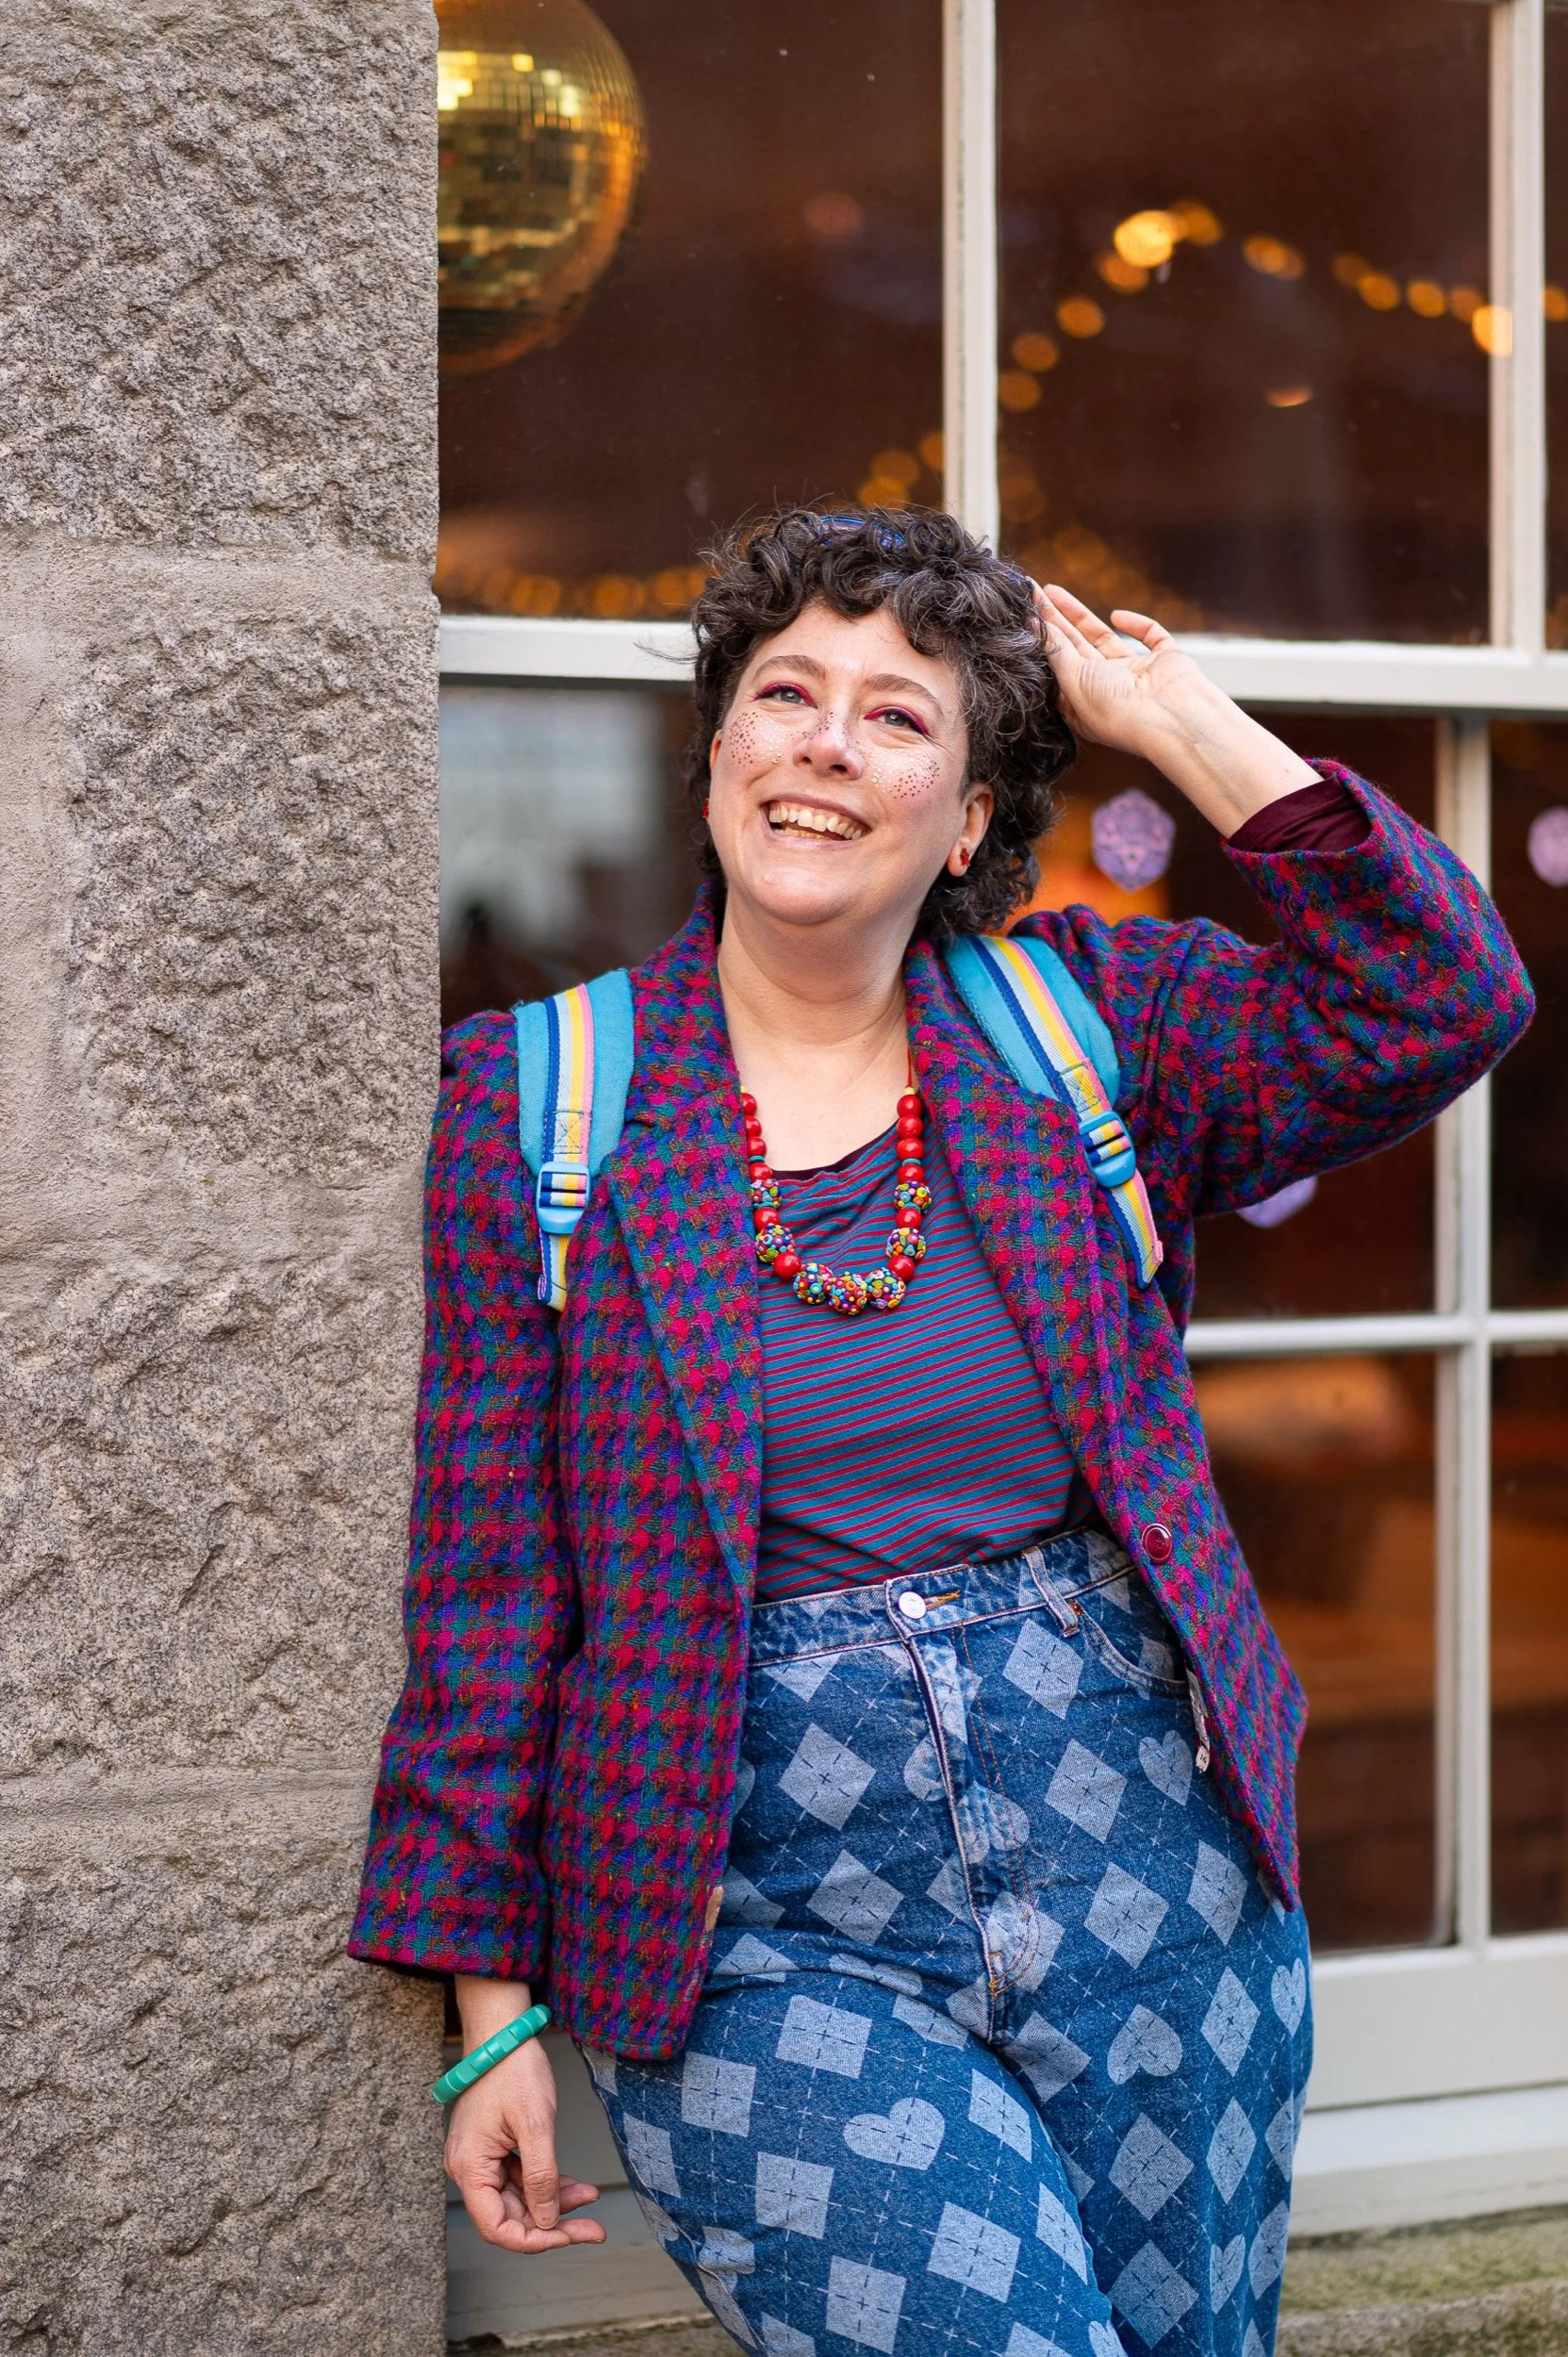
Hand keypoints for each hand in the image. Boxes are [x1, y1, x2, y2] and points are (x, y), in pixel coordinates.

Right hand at [444, 2034, 606, 2253]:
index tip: (569, 2236)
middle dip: (553, 2222)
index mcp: (470, 2166)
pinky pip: (520, 2177)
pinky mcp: (494, 2149)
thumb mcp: (536, 2123)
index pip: (496, 2227)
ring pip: (519, 2198)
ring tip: (590, 2197)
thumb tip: (547, 2221)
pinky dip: (547, 2182)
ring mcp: (481, 2158)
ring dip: (554, 2202)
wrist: (505, 2032)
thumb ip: (542, 2176)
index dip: (533, 2239)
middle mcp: (469, 2168)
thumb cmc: (514, 2068)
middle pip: (511, 2216)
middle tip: (593, 2227)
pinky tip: (575, 2185)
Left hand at [1031, 583, 1214, 760]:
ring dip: (1079, 615)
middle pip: (1074, 648)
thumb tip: (1036, 626)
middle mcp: (1108, 690)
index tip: (1023, 616)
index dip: (1041, 641)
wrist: (1171, 715)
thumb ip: (1056, 651)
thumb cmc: (1118, 711)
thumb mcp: (1074, 681)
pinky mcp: (1164, 661)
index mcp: (1084, 704)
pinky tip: (1117, 615)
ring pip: (1104, 638)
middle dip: (1053, 621)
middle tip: (1030, 594)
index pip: (1057, 667)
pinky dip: (1137, 624)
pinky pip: (1150, 635)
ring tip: (1052, 591)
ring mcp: (1137, 675)